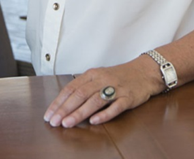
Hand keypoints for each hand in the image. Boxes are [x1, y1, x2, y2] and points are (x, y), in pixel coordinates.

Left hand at [43, 57, 163, 127]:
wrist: (144, 71)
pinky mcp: (127, 97)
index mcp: (93, 74)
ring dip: (79, 113)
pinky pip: (114, 106)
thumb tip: (65, 102)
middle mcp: (102, 79)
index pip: (71, 88)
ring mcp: (115, 88)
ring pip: (94, 101)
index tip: (49, 114)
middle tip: (54, 121)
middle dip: (65, 109)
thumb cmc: (119, 76)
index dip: (59, 101)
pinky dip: (104, 114)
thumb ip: (84, 87)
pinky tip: (94, 121)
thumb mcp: (99, 76)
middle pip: (80, 94)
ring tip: (67, 123)